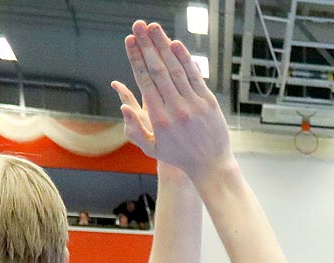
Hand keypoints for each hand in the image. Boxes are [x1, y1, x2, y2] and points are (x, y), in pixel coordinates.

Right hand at [113, 21, 231, 180]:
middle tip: (138, 25)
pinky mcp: (209, 103)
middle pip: (158, 70)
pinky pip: (195, 77)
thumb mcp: (151, 148)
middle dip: (146, 45)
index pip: (144, 81)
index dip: (136, 58)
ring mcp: (193, 105)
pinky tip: (175, 44)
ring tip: (154, 28)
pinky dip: (185, 59)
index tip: (130, 40)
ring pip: (176, 69)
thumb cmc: (179, 156)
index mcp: (159, 119)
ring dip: (164, 46)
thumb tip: (123, 107)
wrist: (211, 166)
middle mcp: (175, 109)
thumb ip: (134, 129)